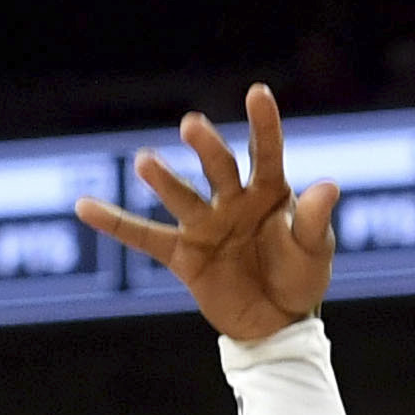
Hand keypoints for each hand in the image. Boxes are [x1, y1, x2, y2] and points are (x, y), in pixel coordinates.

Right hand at [77, 88, 337, 346]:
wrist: (279, 321)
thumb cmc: (301, 277)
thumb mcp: (315, 251)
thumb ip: (315, 220)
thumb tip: (329, 186)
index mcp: (270, 192)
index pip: (266, 152)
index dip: (263, 124)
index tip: (257, 93)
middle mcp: (233, 200)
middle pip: (218, 168)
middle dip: (205, 148)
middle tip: (190, 127)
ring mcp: (205, 225)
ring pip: (182, 197)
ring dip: (164, 181)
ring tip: (145, 161)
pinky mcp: (183, 254)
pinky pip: (144, 237)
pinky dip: (115, 223)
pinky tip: (85, 206)